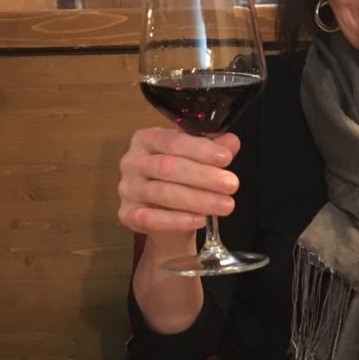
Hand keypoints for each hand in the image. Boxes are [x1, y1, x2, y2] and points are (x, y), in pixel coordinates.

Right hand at [118, 126, 240, 237]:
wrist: (166, 216)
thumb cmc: (180, 179)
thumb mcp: (198, 160)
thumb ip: (214, 149)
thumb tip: (231, 142)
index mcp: (147, 139)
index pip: (173, 140)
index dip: (201, 149)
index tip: (226, 158)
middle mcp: (132, 161)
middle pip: (168, 166)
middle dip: (203, 176)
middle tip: (231, 184)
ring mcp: (127, 189)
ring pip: (162, 193)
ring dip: (197, 199)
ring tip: (225, 205)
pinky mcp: (127, 214)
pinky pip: (151, 219)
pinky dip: (177, 220)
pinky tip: (200, 220)